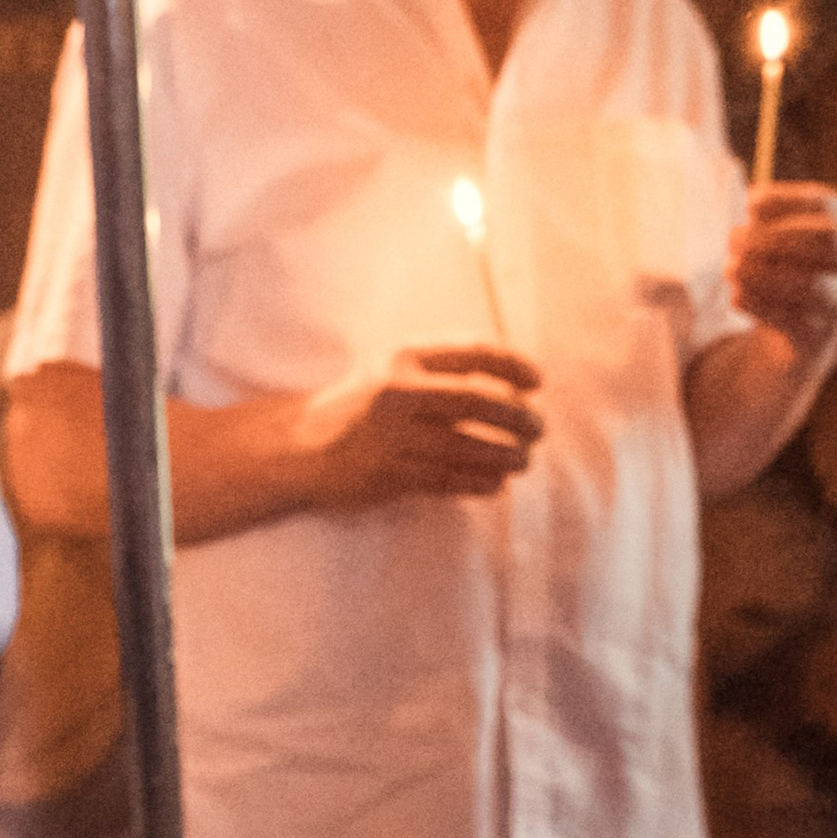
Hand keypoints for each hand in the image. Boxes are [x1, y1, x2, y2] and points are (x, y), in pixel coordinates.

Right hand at [313, 348, 542, 507]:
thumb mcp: (389, 371)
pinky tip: (496, 484)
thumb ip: (437, 372)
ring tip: (524, 460)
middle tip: (538, 429)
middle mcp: (399, 393)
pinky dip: (478, 483)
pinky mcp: (389, 474)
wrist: (298, 447)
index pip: (473, 353)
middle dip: (518, 417)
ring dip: (505, 455)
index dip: (513, 365)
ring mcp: (393, 436)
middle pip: (478, 402)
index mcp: (404, 358)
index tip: (538, 382)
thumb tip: (503, 385)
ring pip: (467, 446)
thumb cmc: (353, 408)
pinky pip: (448, 480)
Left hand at [728, 182, 836, 358]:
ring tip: (730, 269)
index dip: (785, 201)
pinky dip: (760, 305)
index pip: (826, 204)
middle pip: (827, 240)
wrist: (803, 332)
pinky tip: (736, 297)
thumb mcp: (783, 236)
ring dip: (764, 274)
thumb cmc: (787, 269)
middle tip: (733, 238)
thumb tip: (752, 202)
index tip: (749, 205)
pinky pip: (793, 320)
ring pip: (812, 285)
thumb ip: (769, 218)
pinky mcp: (821, 335)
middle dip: (774, 237)